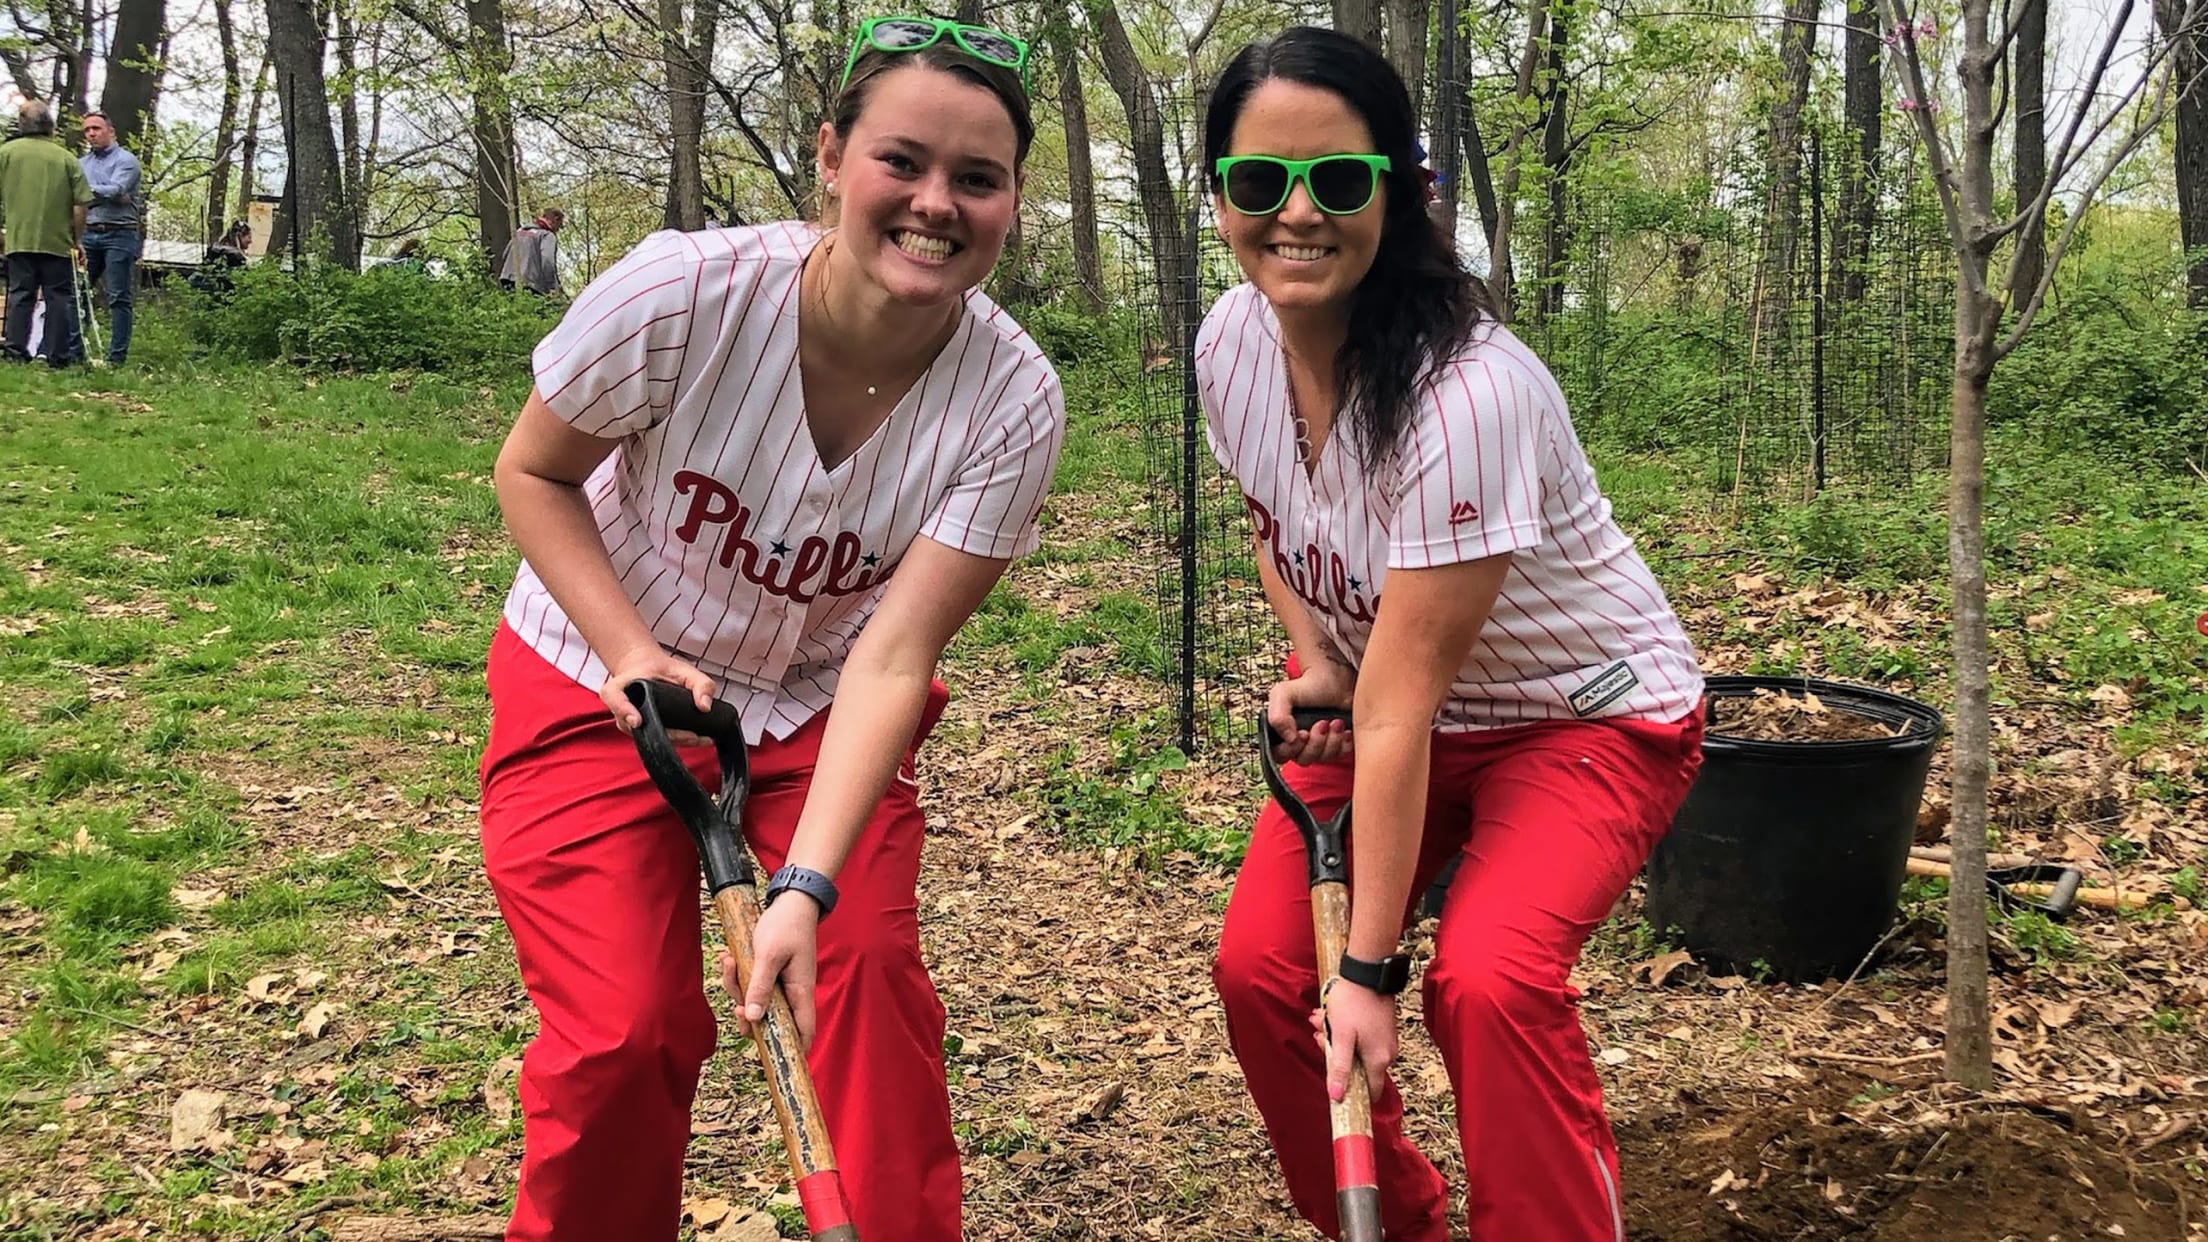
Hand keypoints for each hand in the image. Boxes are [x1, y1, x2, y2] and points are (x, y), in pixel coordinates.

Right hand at [599, 645, 715, 745]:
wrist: (646, 670)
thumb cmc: (660, 669)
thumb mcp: (682, 669)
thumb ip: (700, 683)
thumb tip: (705, 707)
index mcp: (618, 688)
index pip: (615, 699)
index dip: (624, 711)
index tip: (637, 720)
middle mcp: (620, 709)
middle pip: (637, 727)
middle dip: (666, 735)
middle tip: (692, 736)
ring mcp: (628, 724)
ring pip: (649, 738)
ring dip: (675, 741)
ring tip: (700, 738)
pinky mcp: (640, 733)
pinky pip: (656, 740)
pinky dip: (676, 741)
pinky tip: (696, 740)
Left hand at [720, 895, 821, 1049]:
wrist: (791, 900)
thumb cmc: (785, 925)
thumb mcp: (769, 956)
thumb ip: (761, 986)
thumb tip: (754, 1017)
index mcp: (800, 992)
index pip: (803, 1032)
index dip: (793, 1050)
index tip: (775, 1061)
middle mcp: (793, 992)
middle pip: (772, 1020)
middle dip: (749, 1016)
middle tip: (735, 1005)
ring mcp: (782, 983)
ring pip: (757, 1002)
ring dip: (738, 989)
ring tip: (729, 962)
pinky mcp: (771, 974)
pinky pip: (752, 985)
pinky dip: (738, 976)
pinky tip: (729, 959)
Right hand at [1267, 658, 1355, 765]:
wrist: (1337, 677)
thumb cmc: (1309, 684)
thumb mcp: (1283, 693)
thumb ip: (1277, 715)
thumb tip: (1289, 739)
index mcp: (1282, 732)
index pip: (1280, 755)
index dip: (1291, 749)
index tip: (1302, 733)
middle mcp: (1299, 741)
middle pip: (1303, 759)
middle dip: (1315, 743)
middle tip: (1322, 723)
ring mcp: (1319, 744)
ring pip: (1322, 759)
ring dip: (1331, 741)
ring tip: (1336, 722)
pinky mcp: (1337, 744)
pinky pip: (1340, 756)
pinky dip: (1344, 744)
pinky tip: (1344, 729)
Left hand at [1309, 978, 1397, 1101]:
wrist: (1366, 971)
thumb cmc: (1352, 1003)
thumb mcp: (1340, 1037)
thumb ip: (1339, 1068)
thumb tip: (1336, 1096)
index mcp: (1379, 1060)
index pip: (1370, 1092)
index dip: (1351, 1092)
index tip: (1333, 1083)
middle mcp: (1387, 1053)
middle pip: (1358, 1068)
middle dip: (1335, 1054)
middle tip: (1320, 1035)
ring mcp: (1386, 1040)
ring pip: (1357, 1049)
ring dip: (1337, 1038)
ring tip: (1322, 1018)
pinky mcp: (1382, 1028)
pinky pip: (1361, 1037)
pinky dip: (1346, 1030)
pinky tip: (1332, 1014)